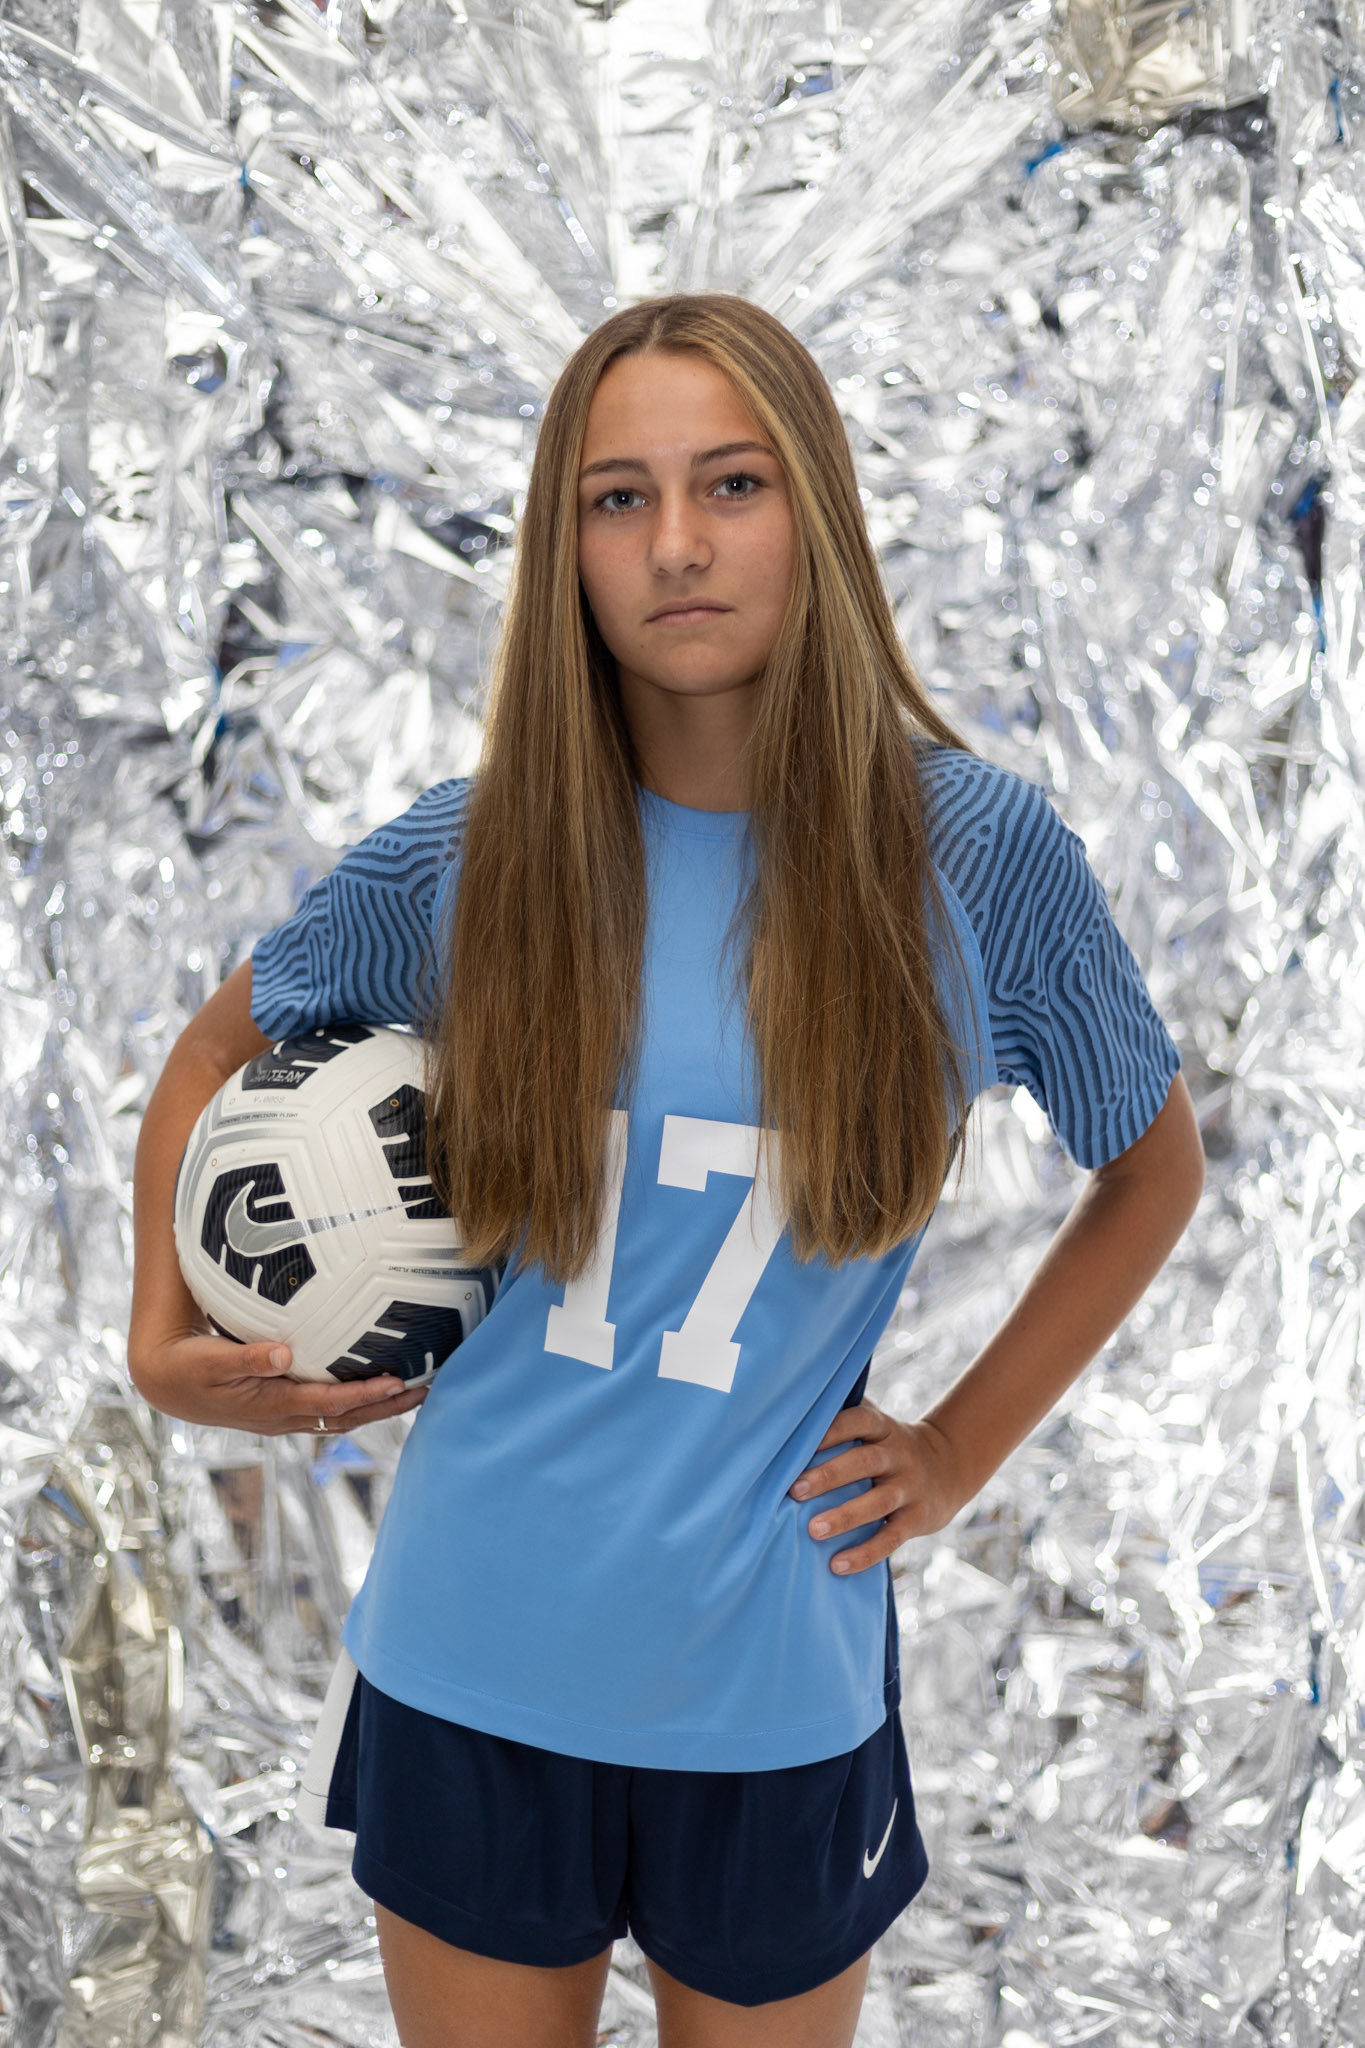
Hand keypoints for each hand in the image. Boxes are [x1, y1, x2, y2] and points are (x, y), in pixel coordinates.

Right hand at [129, 1330, 428, 1436]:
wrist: (167, 1381)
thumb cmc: (188, 1366)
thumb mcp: (212, 1360)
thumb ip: (247, 1356)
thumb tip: (283, 1351)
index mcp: (271, 1405)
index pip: (329, 1403)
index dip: (365, 1395)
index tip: (398, 1381)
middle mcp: (284, 1416)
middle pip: (347, 1416)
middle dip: (387, 1406)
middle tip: (429, 1387)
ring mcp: (284, 1414)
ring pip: (341, 1415)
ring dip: (379, 1405)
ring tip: (417, 1389)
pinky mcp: (283, 1405)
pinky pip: (329, 1406)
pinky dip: (357, 1399)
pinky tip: (379, 1384)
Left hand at [788, 1400, 966, 1574]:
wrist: (949, 1466)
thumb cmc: (891, 1446)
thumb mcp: (878, 1424)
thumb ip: (844, 1416)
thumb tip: (792, 1408)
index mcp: (883, 1428)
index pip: (858, 1421)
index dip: (831, 1430)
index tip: (799, 1442)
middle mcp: (899, 1454)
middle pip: (865, 1462)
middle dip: (829, 1475)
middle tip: (795, 1490)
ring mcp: (910, 1487)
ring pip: (878, 1502)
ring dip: (845, 1517)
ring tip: (813, 1530)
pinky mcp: (918, 1518)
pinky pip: (892, 1538)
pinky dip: (865, 1553)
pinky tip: (837, 1565)